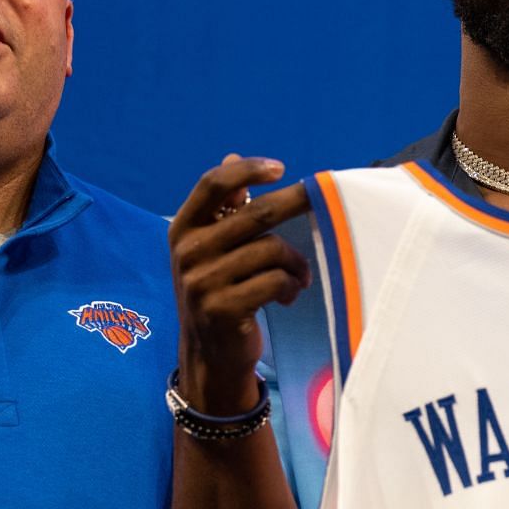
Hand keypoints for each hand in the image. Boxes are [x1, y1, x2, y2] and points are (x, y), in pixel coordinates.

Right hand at [169, 155, 312, 414]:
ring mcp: (203, 281)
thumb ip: (224, 207)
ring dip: (296, 263)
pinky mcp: (223, 308)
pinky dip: (291, 287)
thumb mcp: (211, 248)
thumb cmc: (217, 290)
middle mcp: (188, 251)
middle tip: (324, 201)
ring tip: (298, 278)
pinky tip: (287, 297)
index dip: (247, 170)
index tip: (280, 168)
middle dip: (295, 204)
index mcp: (183, 228)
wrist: (208, 353)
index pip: (212, 184)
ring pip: (272, 250)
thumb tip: (233, 156)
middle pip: (256, 214)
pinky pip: (276, 281)